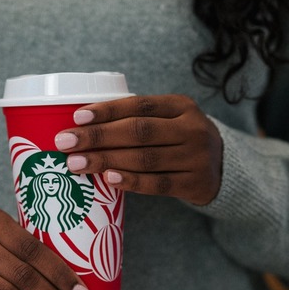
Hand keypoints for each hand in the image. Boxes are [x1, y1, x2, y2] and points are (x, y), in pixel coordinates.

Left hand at [54, 94, 222, 204]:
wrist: (223, 169)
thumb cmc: (179, 140)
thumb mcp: (170, 120)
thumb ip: (138, 120)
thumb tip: (80, 126)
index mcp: (182, 105)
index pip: (140, 105)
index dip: (107, 111)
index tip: (76, 118)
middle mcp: (192, 129)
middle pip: (138, 132)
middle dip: (98, 137)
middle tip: (66, 143)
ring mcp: (196, 157)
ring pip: (145, 158)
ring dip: (106, 161)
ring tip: (76, 164)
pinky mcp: (195, 184)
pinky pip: (157, 184)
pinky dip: (131, 181)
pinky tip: (108, 179)